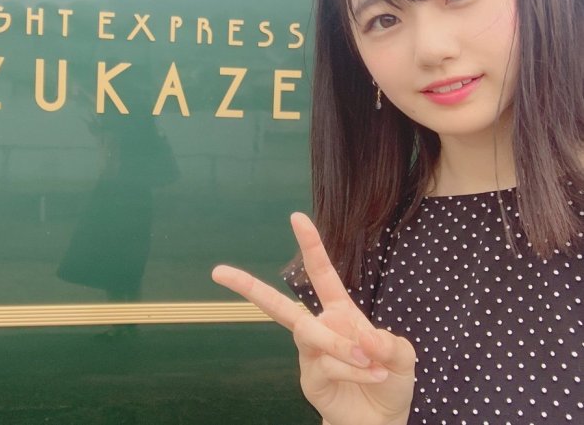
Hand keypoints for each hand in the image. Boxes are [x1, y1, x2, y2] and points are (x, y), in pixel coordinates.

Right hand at [212, 212, 415, 424]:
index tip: (296, 217)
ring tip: (371, 362)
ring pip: (310, 333)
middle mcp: (319, 328)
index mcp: (340, 312)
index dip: (311, 245)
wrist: (380, 423)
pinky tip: (372, 375)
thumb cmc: (390, 382)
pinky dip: (352, 369)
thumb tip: (363, 338)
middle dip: (248, 286)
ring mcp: (310, 354)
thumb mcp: (403, 358)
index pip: (322, 274)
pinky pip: (327, 364)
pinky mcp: (309, 378)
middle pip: (279, 305)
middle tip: (218, 271)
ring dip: (340, 345)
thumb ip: (390, 344)